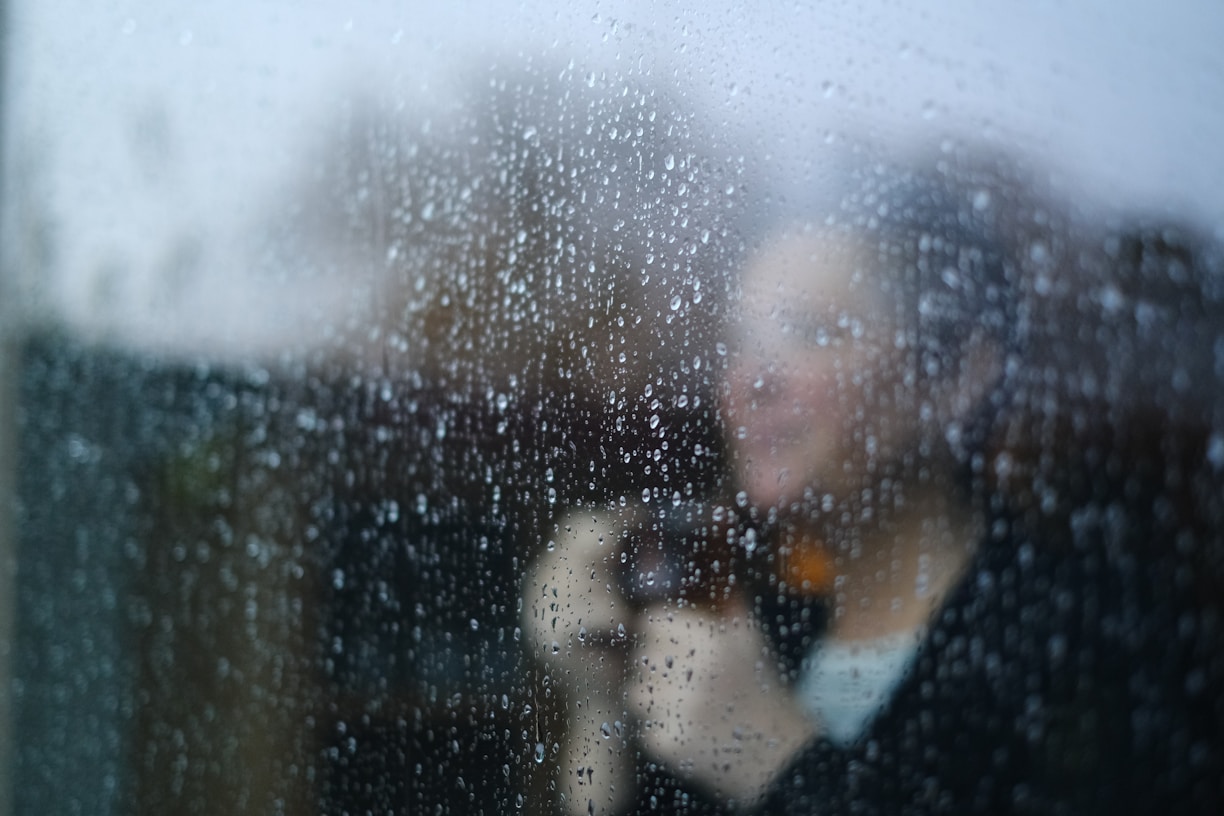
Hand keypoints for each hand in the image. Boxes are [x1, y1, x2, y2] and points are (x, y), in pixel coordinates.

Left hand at [627, 600, 817, 806]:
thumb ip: (731, 609)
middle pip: (641, 655)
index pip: (652, 621)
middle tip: (676, 676)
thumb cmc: (764, 692)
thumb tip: (718, 583)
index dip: (657, 630)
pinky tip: (687, 729)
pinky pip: (645, 726)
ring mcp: (679, 710)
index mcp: (711, 642)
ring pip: (636, 692)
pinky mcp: (670, 742)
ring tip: (680, 704)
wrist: (779, 753)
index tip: (663, 640)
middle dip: (655, 665)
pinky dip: (660, 729)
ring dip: (653, 698)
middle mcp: (692, 673)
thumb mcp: (752, 642)